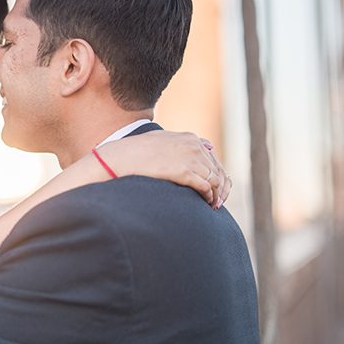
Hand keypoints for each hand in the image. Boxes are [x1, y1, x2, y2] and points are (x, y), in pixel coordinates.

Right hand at [96, 131, 230, 207]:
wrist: (123, 156)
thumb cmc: (138, 150)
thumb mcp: (161, 139)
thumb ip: (179, 143)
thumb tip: (193, 149)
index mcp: (190, 138)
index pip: (213, 158)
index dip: (217, 174)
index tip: (215, 186)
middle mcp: (194, 146)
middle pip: (217, 169)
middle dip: (220, 186)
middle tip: (218, 200)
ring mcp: (190, 158)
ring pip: (214, 179)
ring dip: (216, 193)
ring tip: (212, 205)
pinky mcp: (184, 172)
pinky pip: (205, 186)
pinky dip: (208, 196)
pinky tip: (206, 203)